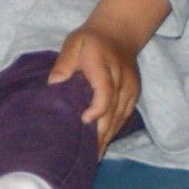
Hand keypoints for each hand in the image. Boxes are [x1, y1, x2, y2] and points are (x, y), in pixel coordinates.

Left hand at [50, 24, 143, 147]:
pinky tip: (104, 143)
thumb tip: (54, 85)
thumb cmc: (90, 40)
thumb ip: (64, 65)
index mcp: (104, 66)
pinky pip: (125, 116)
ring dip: (108, 136)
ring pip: (120, 117)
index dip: (97, 109)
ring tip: (94, 156)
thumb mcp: (72, 44)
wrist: (119, 32)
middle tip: (87, 155)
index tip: (83, 120)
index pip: (106, 92)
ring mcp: (131, 89)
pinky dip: (115, 130)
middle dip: (101, 134)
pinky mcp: (134, 94)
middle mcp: (122, 80)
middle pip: (114, 111)